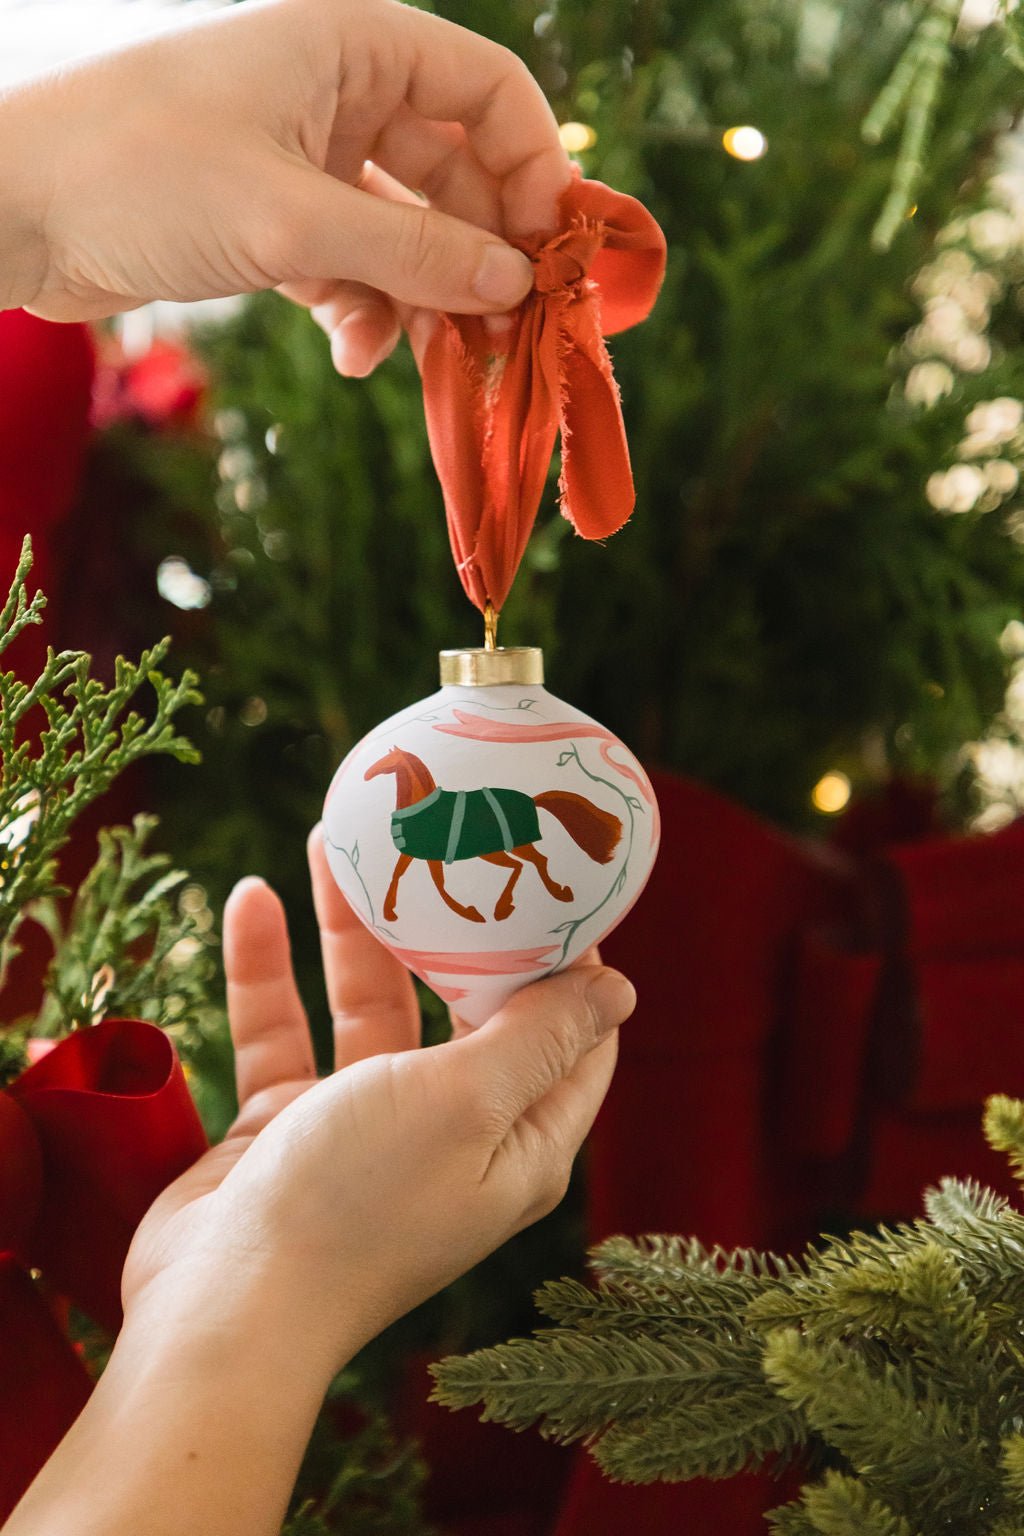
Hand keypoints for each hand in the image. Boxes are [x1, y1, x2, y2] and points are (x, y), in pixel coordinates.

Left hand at [2, 0, 571, 375]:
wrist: (16, 212)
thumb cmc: (144, 176)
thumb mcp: (294, 218)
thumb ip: (414, 251)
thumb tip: (517, 283)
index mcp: (349, 44)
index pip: (486, 89)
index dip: (532, 168)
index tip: (548, 254)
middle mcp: (336, 92)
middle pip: (454, 169)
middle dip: (479, 252)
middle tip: (507, 330)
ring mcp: (306, 159)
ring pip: (406, 229)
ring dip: (421, 296)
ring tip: (431, 356)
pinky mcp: (274, 221)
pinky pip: (354, 266)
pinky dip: (364, 311)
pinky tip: (355, 353)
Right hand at [122, 829, 633, 1368]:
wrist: (221, 1307)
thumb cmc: (359, 1202)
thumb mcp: (465, 1102)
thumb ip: (537, 1036)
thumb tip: (621, 989)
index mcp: (518, 1140)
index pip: (569, 1038)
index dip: (568, 962)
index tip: (550, 877)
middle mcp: (450, 1132)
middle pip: (461, 1008)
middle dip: (447, 928)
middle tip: (438, 839)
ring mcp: (362, 1129)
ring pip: (365, 1006)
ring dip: (348, 929)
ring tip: (332, 841)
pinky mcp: (285, 1127)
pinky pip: (283, 1031)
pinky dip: (268, 971)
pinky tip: (251, 901)